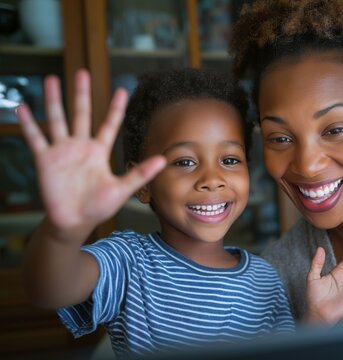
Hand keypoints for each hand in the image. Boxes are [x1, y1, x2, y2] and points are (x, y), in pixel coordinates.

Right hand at [17, 69, 165, 232]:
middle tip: (82, 71)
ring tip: (51, 79)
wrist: (74, 222)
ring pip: (57, 120)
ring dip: (54, 100)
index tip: (122, 90)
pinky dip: (28, 124)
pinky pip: (36, 139)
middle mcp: (80, 146)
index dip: (116, 108)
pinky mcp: (45, 160)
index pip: (109, 124)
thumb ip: (140, 174)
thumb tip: (163, 160)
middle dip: (81, 94)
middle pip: (81, 114)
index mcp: (99, 151)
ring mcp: (62, 151)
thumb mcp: (122, 190)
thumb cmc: (98, 207)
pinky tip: (22, 108)